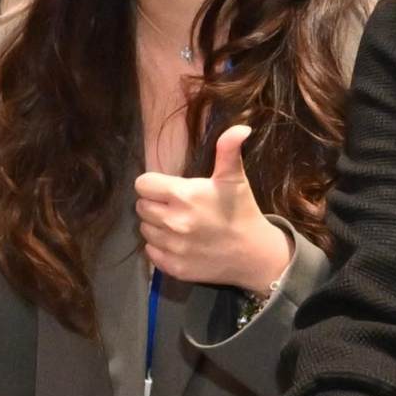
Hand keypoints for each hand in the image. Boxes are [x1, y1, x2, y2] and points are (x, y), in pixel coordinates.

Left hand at [133, 126, 294, 294]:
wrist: (255, 255)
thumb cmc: (242, 212)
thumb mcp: (234, 179)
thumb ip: (228, 151)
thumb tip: (241, 127)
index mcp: (183, 196)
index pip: (143, 184)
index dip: (154, 184)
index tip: (169, 189)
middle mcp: (173, 222)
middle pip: (141, 207)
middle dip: (154, 204)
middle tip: (176, 206)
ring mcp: (172, 247)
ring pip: (144, 230)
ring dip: (156, 225)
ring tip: (179, 224)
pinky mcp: (173, 268)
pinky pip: (151, 252)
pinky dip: (160, 247)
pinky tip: (179, 242)